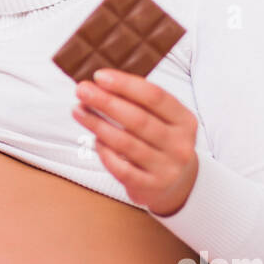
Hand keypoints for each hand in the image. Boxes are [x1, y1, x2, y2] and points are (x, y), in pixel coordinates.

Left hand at [70, 68, 198, 216]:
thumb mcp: (163, 120)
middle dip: (106, 102)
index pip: (155, 96)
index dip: (126, 84)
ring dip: (97, 124)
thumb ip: (140, 102)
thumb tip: (101, 83)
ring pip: (125, 143)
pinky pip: (120, 167)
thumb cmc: (161, 142)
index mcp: (184, 120)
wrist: (177, 185)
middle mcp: (179, 145)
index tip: (100, 76)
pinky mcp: (150, 187)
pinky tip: (94, 139)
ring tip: (78, 111)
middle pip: (138, 119)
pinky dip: (104, 151)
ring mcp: (166, 168)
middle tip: (82, 90)